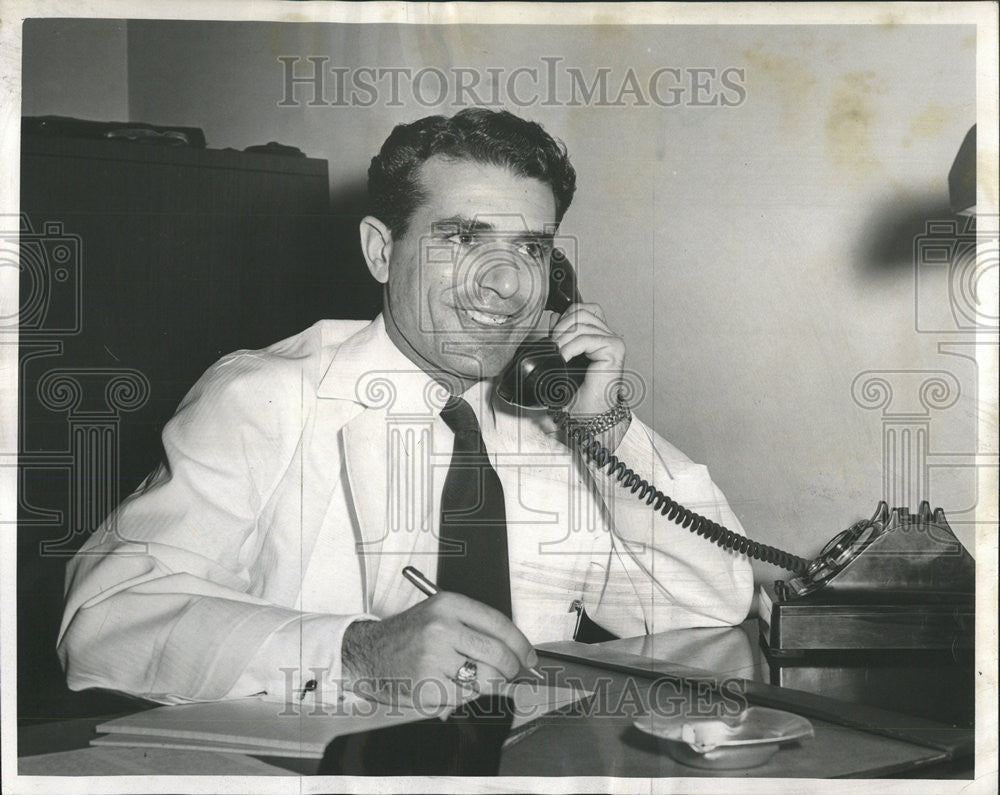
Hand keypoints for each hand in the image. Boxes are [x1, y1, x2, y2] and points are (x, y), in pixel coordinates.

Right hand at [340, 592, 537, 709]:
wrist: (369, 652)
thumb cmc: (409, 635)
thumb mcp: (439, 614)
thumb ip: (475, 627)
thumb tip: (516, 651)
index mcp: (448, 604)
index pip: (499, 623)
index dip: (520, 643)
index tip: (529, 656)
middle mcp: (441, 628)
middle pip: (497, 654)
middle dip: (511, 668)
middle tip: (512, 673)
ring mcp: (433, 658)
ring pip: (485, 680)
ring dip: (488, 684)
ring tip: (475, 678)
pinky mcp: (426, 686)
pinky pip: (464, 697)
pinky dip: (464, 696)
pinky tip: (451, 686)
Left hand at [549, 302, 626, 415]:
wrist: (588, 414)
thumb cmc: (578, 393)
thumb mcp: (562, 358)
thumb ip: (560, 336)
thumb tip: (552, 316)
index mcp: (598, 336)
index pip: (582, 309)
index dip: (564, 317)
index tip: (553, 337)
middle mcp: (608, 336)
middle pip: (581, 311)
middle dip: (561, 325)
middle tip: (553, 345)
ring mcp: (613, 341)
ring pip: (582, 323)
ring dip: (563, 338)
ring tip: (557, 354)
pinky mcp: (614, 349)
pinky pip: (586, 338)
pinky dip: (570, 348)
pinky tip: (564, 359)